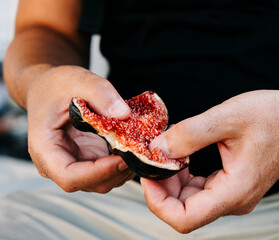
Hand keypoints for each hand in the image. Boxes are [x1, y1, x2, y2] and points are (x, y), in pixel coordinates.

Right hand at [26, 65, 134, 192]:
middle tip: (141, 150)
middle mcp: (58, 163)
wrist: (50, 88)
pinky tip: (137, 146)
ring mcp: (76, 164)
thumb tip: (124, 114)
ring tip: (142, 146)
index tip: (123, 157)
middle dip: (119, 170)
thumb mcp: (77, 79)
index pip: (70, 176)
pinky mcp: (90, 160)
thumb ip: (100, 93)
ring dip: (126, 168)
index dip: (99, 173)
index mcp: (45, 149)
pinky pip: (110, 170)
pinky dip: (126, 162)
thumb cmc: (56, 84)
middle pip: (92, 182)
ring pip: (105, 180)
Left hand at [141, 88, 278, 232]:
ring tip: (167, 154)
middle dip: (162, 187)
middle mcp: (235, 200)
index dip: (157, 201)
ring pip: (191, 201)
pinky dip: (186, 177)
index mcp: (235, 191)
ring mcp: (236, 195)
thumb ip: (189, 135)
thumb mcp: (227, 117)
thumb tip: (158, 149)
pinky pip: (202, 190)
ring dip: (173, 181)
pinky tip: (183, 157)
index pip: (184, 218)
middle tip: (153, 158)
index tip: (147, 174)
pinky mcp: (235, 185)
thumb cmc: (274, 115)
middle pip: (184, 210)